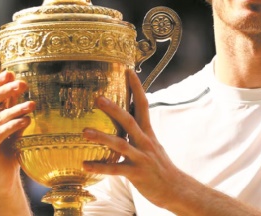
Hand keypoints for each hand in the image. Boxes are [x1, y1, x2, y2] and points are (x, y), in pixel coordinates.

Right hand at [0, 71, 33, 178]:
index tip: (11, 73)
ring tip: (32, 104)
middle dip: (5, 90)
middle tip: (23, 84)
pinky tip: (27, 121)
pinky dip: (13, 125)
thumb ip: (15, 107)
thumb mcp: (15, 123)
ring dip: (16, 108)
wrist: (4, 176)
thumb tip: (22, 84)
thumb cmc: (11, 146)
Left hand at [82, 70, 184, 208]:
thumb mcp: (152, 145)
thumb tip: (127, 118)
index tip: (127, 71)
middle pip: (129, 121)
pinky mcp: (137, 174)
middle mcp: (145, 142)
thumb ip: (139, 132)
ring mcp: (141, 157)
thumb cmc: (159, 166)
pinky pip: (116, 170)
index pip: (143, 105)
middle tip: (98, 98)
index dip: (136, 88)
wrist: (176, 189)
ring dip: (102, 137)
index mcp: (148, 132)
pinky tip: (84, 165)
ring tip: (84, 132)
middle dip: (114, 108)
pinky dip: (100, 167)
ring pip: (121, 144)